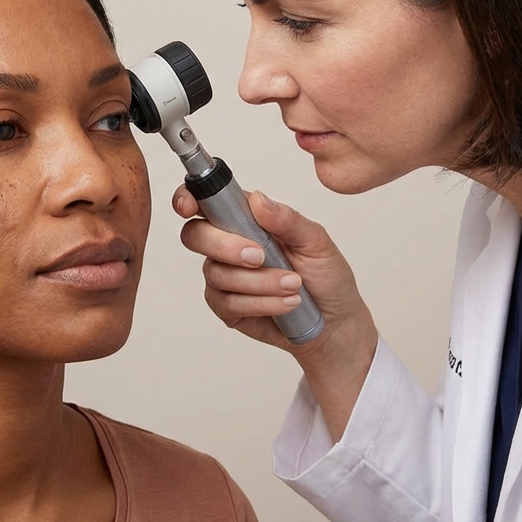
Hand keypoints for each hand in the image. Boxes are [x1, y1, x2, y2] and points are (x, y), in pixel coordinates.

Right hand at [174, 185, 377, 432]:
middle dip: (225, 246)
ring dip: (259, 281)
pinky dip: (260, 303)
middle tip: (260, 256)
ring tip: (294, 285)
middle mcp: (227, 244)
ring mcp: (224, 276)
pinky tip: (286, 304)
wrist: (334, 323)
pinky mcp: (226, 307)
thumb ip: (286, 220)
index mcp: (246, 218)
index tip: (188, 206)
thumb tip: (257, 199)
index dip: (187, 199)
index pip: (205, 201)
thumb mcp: (316, 242)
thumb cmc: (326, 276)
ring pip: (217, 274)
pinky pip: (228, 302)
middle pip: (196, 235)